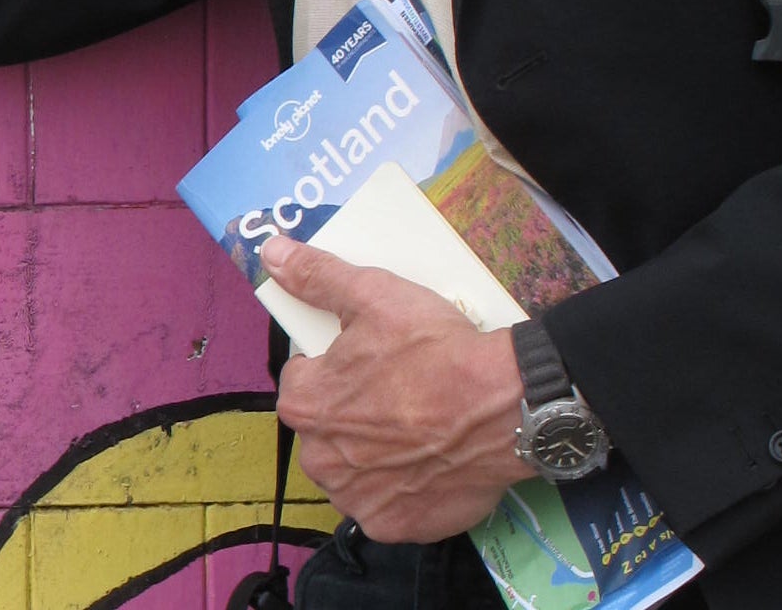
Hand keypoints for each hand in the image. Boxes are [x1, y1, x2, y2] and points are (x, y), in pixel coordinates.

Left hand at [265, 234, 529, 544]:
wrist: (509, 409)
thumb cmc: (436, 350)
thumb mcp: (373, 296)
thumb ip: (317, 278)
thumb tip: (272, 253)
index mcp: (305, 405)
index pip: (302, 381)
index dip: (334, 367)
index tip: (369, 361)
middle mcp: (320, 460)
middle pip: (326, 430)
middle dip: (350, 414)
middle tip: (397, 394)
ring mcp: (358, 500)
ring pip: (353, 471)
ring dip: (372, 455)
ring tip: (414, 429)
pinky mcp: (396, 528)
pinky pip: (388, 505)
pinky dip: (404, 489)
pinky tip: (428, 464)